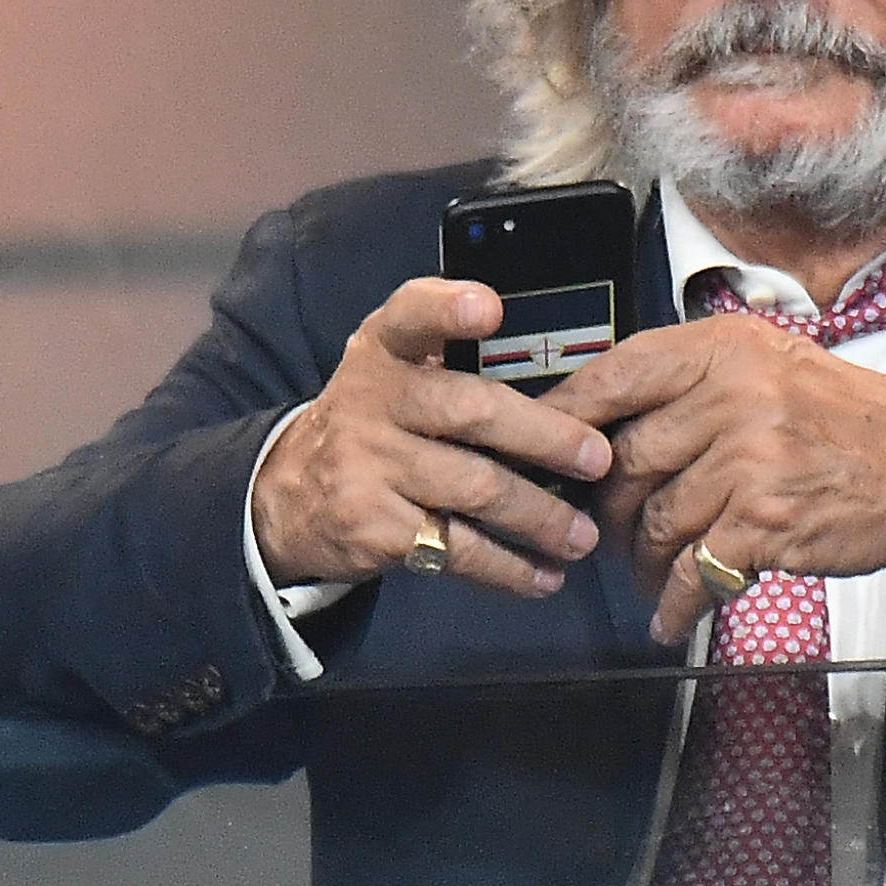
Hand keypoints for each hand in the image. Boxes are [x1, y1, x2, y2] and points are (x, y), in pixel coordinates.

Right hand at [251, 279, 613, 597]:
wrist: (287, 498)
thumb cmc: (373, 426)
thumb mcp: (390, 377)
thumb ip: (451, 364)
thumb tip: (566, 385)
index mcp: (382, 350)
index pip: (409, 315)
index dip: (447, 310)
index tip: (489, 310)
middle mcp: (371, 400)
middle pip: (470, 411)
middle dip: (543, 436)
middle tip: (597, 460)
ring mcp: (368, 465)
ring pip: (474, 488)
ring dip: (539, 517)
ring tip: (583, 536)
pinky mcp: (373, 526)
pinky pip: (456, 548)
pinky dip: (509, 567)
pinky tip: (543, 576)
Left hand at [546, 315, 885, 643]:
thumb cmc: (845, 418)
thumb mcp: (768, 365)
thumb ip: (691, 381)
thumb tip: (602, 418)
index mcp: (723, 348)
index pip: (616, 375)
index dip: (565, 415)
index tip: (537, 446)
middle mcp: (733, 396)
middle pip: (625, 459)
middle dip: (603, 506)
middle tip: (598, 530)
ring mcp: (749, 459)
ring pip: (653, 519)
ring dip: (638, 560)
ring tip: (641, 573)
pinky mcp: (765, 521)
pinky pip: (694, 570)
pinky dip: (674, 602)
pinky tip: (668, 616)